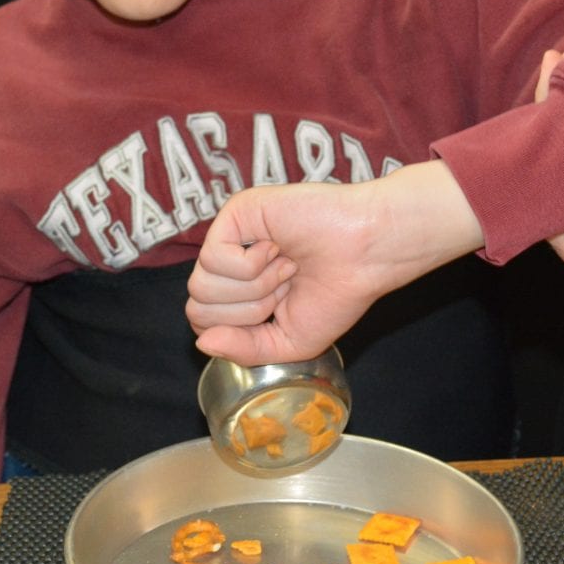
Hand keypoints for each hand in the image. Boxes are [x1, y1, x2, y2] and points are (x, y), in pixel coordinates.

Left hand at [186, 162, 483, 365]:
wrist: (366, 255)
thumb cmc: (337, 294)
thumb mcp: (288, 342)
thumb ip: (244, 349)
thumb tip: (202, 343)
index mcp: (240, 292)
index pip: (204, 324)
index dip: (240, 330)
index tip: (280, 310)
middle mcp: (230, 263)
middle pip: (198, 309)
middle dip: (248, 311)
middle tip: (286, 285)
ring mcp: (230, 237)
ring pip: (202, 286)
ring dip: (254, 288)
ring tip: (286, 266)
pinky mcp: (235, 213)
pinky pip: (213, 259)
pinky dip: (250, 266)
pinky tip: (276, 248)